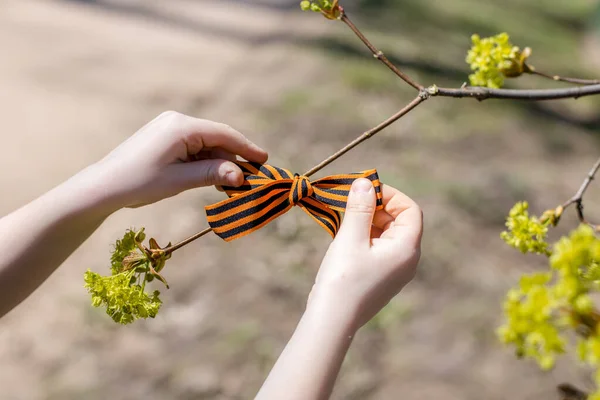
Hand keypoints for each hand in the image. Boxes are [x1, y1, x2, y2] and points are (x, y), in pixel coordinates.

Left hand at [91, 111, 267, 208]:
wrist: (104, 186)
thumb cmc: (139, 183)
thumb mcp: (180, 180)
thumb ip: (213, 174)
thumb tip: (242, 175)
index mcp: (181, 127)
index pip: (223, 133)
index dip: (246, 148)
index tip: (264, 160)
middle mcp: (177, 121)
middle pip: (216, 139)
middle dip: (234, 159)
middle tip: (251, 180)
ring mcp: (170, 128)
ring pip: (206, 145)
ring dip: (220, 163)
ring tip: (232, 186)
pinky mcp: (165, 137)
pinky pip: (194, 147)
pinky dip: (206, 162)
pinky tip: (214, 178)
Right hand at [309, 178, 422, 330]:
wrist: (332, 320)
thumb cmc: (343, 278)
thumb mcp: (351, 237)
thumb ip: (359, 207)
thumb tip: (365, 182)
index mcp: (407, 249)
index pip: (410, 210)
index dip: (390, 195)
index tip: (365, 190)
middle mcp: (406, 260)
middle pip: (399, 221)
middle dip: (375, 207)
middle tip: (350, 200)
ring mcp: (393, 271)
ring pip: (386, 234)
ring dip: (366, 221)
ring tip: (343, 217)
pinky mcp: (379, 277)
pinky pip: (377, 248)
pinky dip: (363, 236)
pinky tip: (343, 235)